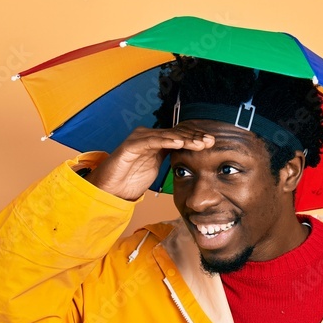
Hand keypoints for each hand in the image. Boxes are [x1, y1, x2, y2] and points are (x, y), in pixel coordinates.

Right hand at [86, 126, 214, 201]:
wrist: (111, 189)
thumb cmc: (131, 179)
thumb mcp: (156, 166)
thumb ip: (168, 157)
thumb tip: (186, 156)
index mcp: (156, 141)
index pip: (180, 136)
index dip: (195, 138)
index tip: (211, 143)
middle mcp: (149, 136)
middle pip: (176, 134)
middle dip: (194, 137)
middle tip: (210, 141)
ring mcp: (139, 139)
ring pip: (167, 136)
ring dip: (185, 139)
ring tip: (199, 143)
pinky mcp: (131, 145)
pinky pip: (152, 141)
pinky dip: (166, 141)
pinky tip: (179, 143)